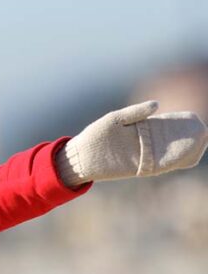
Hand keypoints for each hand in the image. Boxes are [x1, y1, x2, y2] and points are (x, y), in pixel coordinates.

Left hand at [55, 99, 207, 185]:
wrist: (79, 158)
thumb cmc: (94, 137)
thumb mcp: (115, 120)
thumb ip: (135, 112)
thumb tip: (158, 104)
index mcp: (138, 130)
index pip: (164, 127)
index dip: (178, 125)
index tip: (195, 122)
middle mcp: (143, 144)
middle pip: (169, 141)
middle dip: (186, 139)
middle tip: (202, 135)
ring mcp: (142, 157)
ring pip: (168, 154)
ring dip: (183, 152)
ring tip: (199, 146)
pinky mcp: (137, 169)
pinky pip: (159, 166)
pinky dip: (172, 163)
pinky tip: (184, 158)